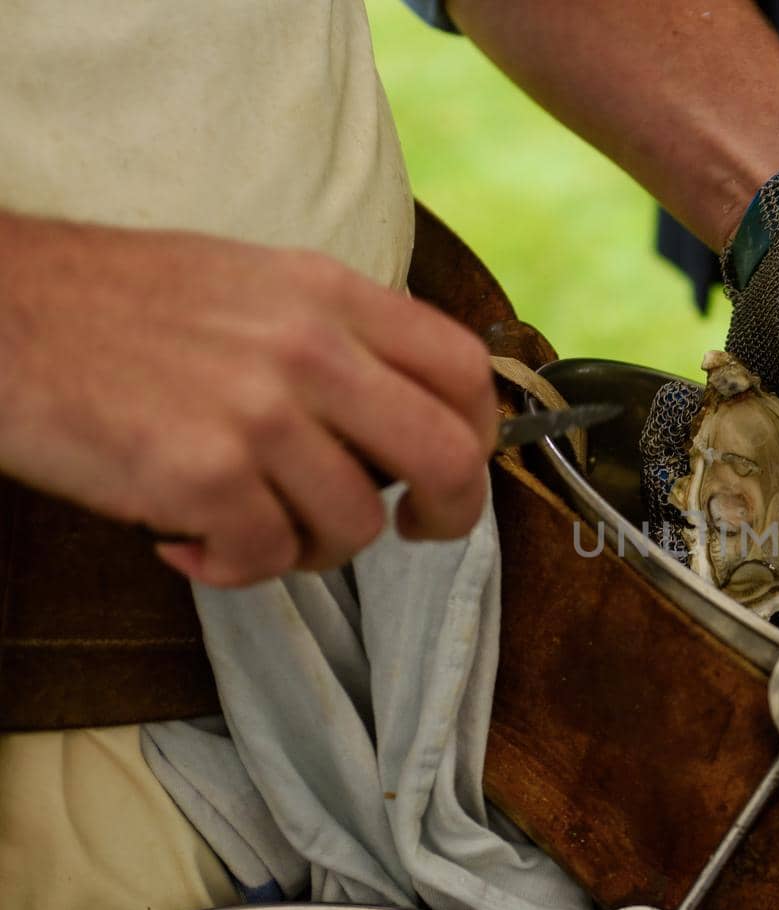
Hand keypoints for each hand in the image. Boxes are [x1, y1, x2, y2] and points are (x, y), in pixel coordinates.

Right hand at [0, 213, 496, 586]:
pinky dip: (233, 569)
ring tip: (248, 525)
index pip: (464, 368)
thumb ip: (336, 338)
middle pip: (448, 457)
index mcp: (330, 293)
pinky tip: (188, 545)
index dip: (479, 433)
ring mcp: (260, 412)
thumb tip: (406, 415)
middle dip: (447, 515)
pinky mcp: (202, 474)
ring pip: (355, 525)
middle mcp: (310, 347)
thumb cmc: (113, 306)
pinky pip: (269, 559)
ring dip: (309, 546)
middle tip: (410, 530)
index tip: (451, 468)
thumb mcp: (250, 284)